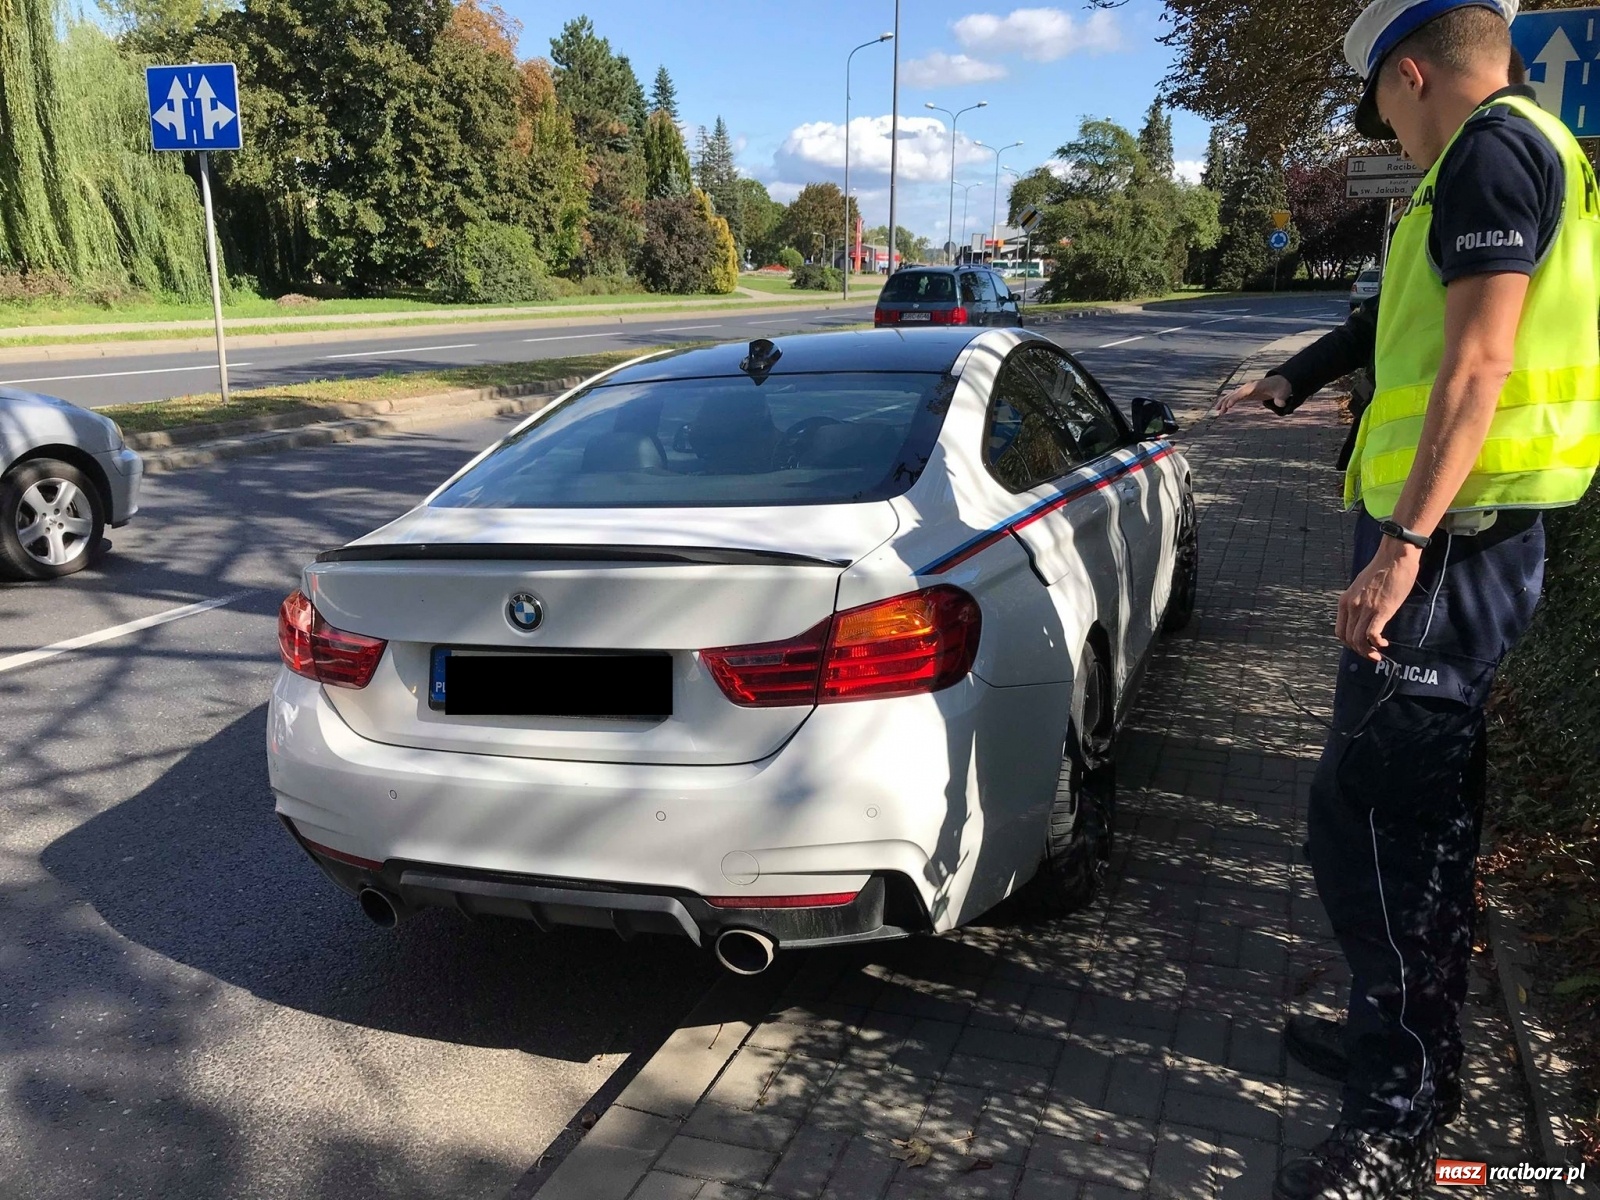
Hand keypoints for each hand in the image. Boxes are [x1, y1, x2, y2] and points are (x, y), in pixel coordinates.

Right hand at [1216, 374, 1292, 415]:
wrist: (1280, 382)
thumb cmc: (1281, 388)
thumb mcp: (1283, 393)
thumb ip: (1281, 399)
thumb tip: (1280, 404)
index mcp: (1256, 386)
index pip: (1243, 392)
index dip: (1235, 398)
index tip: (1228, 405)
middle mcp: (1249, 387)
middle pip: (1234, 393)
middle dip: (1226, 402)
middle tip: (1220, 411)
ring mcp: (1246, 389)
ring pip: (1232, 395)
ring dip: (1224, 403)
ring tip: (1218, 412)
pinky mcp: (1246, 393)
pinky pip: (1234, 397)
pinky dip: (1228, 402)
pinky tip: (1223, 410)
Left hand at [1336, 542, 1421, 660]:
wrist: (1394, 557)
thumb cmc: (1382, 570)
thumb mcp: (1361, 588)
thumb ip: (1359, 602)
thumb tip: (1363, 617)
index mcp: (1345, 601)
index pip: (1340, 631)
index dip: (1350, 644)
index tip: (1362, 646)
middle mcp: (1351, 606)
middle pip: (1348, 639)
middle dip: (1359, 651)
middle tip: (1372, 654)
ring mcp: (1365, 608)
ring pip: (1358, 640)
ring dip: (1367, 652)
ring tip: (1377, 654)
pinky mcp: (1381, 610)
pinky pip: (1372, 634)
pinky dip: (1376, 643)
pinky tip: (1383, 643)